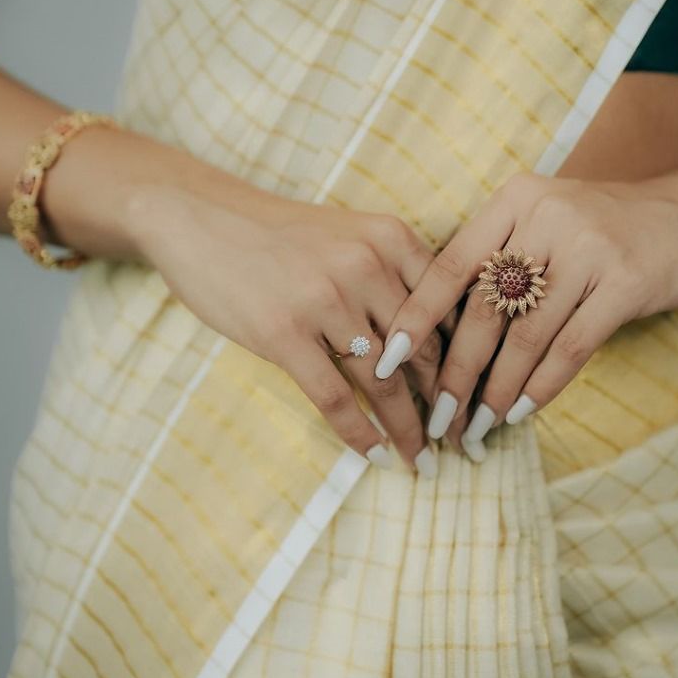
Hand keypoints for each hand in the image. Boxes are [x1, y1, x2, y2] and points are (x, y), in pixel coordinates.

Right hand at [128, 177, 449, 473]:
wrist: (202, 217)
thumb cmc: (280, 234)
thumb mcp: (350, 235)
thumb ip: (393, 276)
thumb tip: (433, 343)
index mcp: (391, 238)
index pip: (447, 310)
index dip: (467, 359)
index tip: (474, 397)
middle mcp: (367, 265)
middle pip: (422, 351)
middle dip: (442, 403)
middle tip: (455, 439)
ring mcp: (325, 300)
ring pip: (383, 382)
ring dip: (406, 429)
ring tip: (421, 461)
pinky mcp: (283, 332)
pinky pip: (333, 397)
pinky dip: (358, 433)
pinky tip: (373, 454)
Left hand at [375, 166, 677, 455]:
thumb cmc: (610, 228)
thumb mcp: (549, 221)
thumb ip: (502, 258)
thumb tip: (441, 334)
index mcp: (515, 200)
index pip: (449, 265)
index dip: (417, 318)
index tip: (386, 363)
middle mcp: (546, 216)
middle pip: (482, 309)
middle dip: (455, 373)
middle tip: (437, 418)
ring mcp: (588, 248)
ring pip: (524, 336)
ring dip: (496, 391)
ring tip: (477, 429)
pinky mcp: (625, 282)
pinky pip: (571, 347)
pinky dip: (541, 386)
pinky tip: (521, 412)